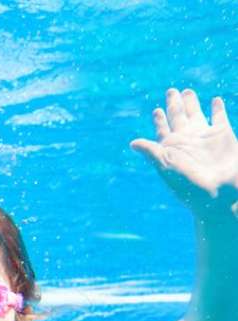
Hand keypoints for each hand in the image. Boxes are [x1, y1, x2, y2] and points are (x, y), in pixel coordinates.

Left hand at [130, 89, 237, 212]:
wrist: (218, 194)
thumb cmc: (189, 184)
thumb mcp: (166, 166)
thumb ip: (152, 152)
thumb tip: (132, 143)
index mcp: (171, 147)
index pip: (162, 129)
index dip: (159, 119)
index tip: (156, 110)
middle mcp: (187, 139)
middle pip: (178, 116)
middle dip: (174, 104)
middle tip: (171, 90)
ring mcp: (205, 137)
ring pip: (197, 114)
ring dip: (192, 103)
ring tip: (187, 91)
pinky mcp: (223, 135)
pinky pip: (219, 117)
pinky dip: (217, 108)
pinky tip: (215, 100)